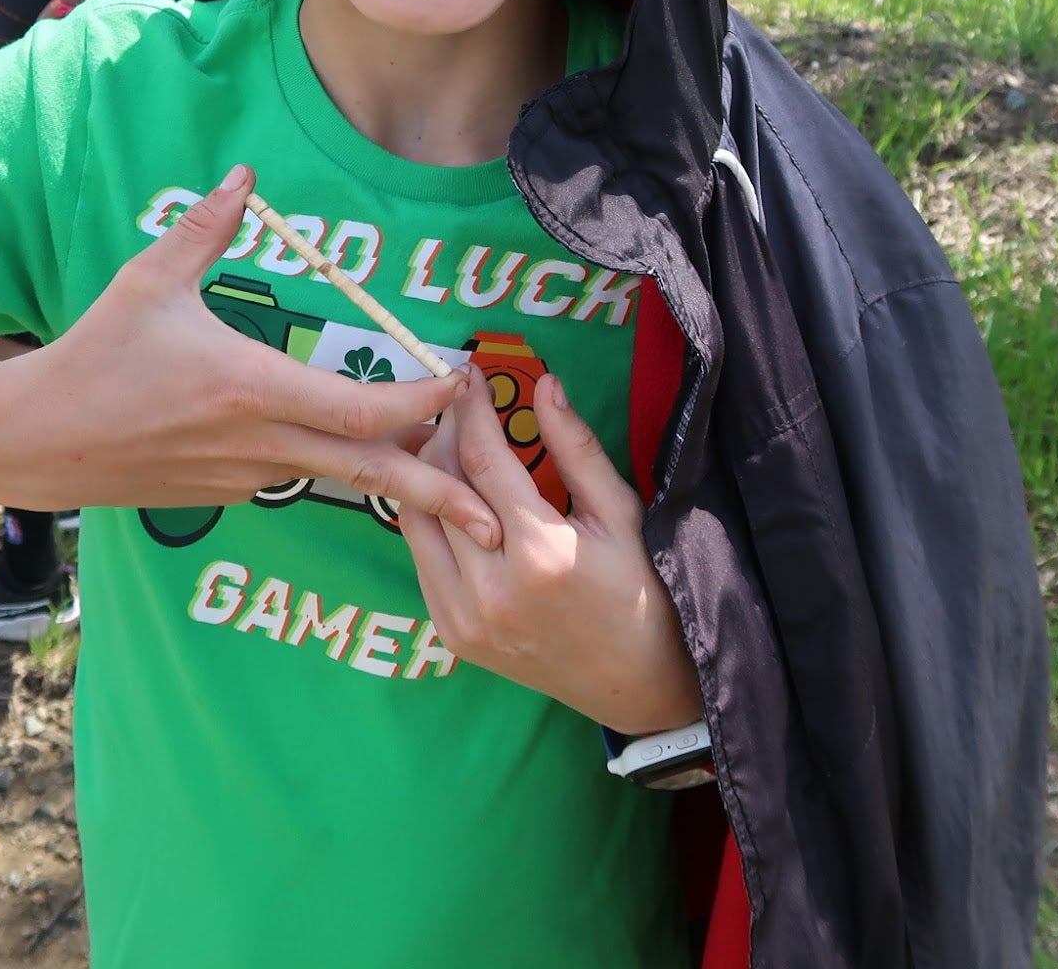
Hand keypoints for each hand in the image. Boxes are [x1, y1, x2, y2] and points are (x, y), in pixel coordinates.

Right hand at [0, 167, 505, 548]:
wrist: (39, 440)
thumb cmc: (96, 354)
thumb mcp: (149, 279)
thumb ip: (206, 227)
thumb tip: (244, 175)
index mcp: (254, 390)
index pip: (363, 409)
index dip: (423, 402)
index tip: (462, 385)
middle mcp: (260, 446)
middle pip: (372, 474)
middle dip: (443, 497)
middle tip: (498, 519)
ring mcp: (243, 478)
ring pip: (334, 478)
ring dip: (389, 474)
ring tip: (447, 475)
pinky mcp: (223, 495)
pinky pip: (291, 478)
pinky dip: (328, 468)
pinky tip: (344, 450)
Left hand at [398, 367, 702, 733]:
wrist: (633, 683)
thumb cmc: (639, 592)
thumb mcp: (621, 515)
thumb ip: (577, 448)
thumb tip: (545, 386)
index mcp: (540, 554)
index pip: (484, 458)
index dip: (473, 408)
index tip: (470, 374)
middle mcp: (491, 589)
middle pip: (442, 484)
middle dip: (446, 432)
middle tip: (459, 403)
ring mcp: (464, 618)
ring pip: (418, 521)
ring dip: (428, 475)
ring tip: (452, 445)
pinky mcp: (452, 634)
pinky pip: (422, 559)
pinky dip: (431, 521)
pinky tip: (453, 500)